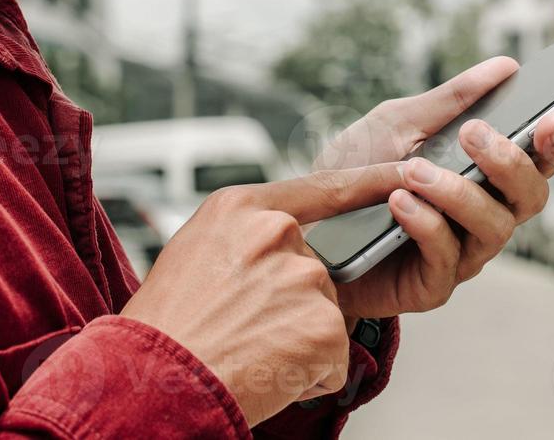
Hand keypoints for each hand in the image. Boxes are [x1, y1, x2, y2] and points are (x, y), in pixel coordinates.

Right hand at [121, 163, 403, 425]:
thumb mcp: (195, 252)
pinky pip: (333, 358)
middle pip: (315, 268)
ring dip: (297, 340)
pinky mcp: (324, 324)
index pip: (321, 187)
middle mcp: (276, 232)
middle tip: (242, 327)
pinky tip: (267, 373)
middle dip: (291, 304)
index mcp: (241, 207)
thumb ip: (245, 235)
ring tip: (248, 350)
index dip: (368, 181)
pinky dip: (309, 375)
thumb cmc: (164, 325)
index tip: (403, 171)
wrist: (150, 381)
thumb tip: (280, 241)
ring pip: (324, 313)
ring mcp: (303, 276)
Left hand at [316, 58, 553, 319]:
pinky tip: (398, 201)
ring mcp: (463, 254)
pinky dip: (427, 224)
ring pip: (494, 228)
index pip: (537, 162)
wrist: (303, 229)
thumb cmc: (356, 172)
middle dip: (510, 163)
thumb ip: (449, 100)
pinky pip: (447, 258)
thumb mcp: (397, 123)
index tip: (553, 116)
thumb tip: (505, 67)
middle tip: (475, 132)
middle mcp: (484, 216)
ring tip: (415, 170)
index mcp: (485, 175)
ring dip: (459, 193)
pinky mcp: (433, 285)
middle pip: (530, 197)